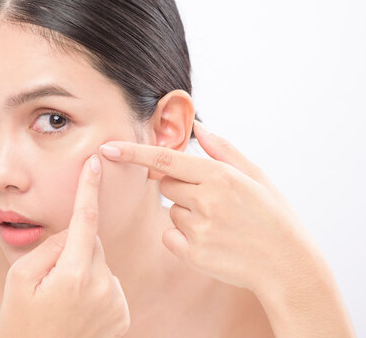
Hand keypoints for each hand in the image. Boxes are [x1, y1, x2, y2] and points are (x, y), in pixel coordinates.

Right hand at [0, 155, 129, 337]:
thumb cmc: (21, 322)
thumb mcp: (19, 279)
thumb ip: (49, 247)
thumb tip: (73, 233)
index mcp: (74, 275)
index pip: (85, 219)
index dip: (89, 188)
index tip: (95, 163)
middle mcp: (102, 286)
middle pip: (91, 242)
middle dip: (74, 247)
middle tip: (51, 277)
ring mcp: (116, 302)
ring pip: (100, 262)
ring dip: (84, 269)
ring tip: (63, 299)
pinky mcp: (123, 314)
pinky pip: (109, 283)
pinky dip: (95, 287)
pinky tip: (79, 308)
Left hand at [98, 121, 314, 296]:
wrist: (288, 266)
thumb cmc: (273, 216)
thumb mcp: (256, 176)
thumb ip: (223, 150)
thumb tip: (198, 128)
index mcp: (220, 176)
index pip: (165, 159)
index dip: (133, 152)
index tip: (107, 148)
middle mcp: (206, 201)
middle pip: (165, 184)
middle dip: (179, 186)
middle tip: (212, 200)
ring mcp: (198, 230)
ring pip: (171, 211)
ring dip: (186, 213)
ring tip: (219, 224)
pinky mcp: (193, 255)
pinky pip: (170, 236)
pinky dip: (182, 237)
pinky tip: (211, 241)